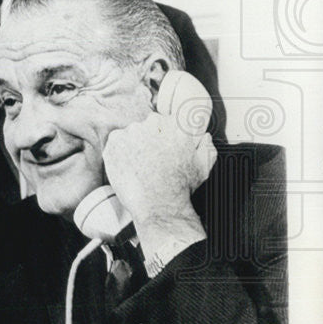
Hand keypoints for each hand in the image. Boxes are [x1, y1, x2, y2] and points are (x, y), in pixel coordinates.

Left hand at [103, 112, 214, 266]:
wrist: (158, 204)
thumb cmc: (181, 186)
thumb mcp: (203, 165)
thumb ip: (206, 146)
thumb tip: (204, 136)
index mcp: (176, 124)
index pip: (167, 119)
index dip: (164, 133)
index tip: (162, 145)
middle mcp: (154, 123)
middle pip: (148, 125)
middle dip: (148, 138)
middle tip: (150, 159)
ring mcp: (132, 131)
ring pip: (131, 133)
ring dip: (133, 144)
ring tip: (139, 165)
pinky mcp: (115, 141)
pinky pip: (116, 141)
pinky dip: (119, 151)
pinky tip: (128, 165)